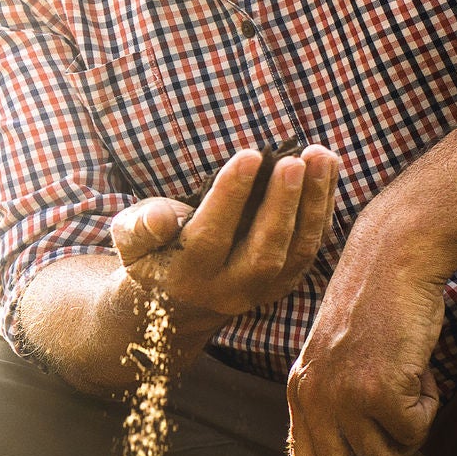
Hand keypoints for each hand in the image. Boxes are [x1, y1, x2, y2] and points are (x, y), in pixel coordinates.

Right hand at [110, 145, 339, 335]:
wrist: (176, 300)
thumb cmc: (151, 253)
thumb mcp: (129, 239)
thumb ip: (138, 228)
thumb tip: (160, 217)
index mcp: (186, 275)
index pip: (211, 236)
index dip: (231, 196)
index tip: (249, 155)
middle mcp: (228, 290)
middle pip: (263, 253)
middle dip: (281, 205)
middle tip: (294, 161)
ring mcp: (261, 290)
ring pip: (296, 252)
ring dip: (313, 203)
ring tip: (320, 156)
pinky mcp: (284, 282)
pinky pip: (310, 246)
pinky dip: (322, 208)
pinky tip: (327, 169)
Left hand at [284, 229, 449, 455]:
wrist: (394, 259)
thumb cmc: (379, 306)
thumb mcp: (341, 358)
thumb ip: (339, 405)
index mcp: (300, 392)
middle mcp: (312, 398)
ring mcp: (342, 396)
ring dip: (411, 434)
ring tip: (415, 389)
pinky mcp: (377, 389)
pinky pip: (414, 432)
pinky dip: (428, 408)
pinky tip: (423, 371)